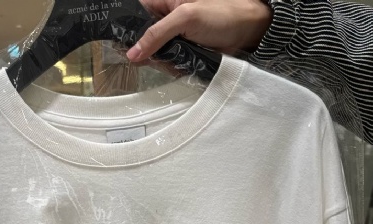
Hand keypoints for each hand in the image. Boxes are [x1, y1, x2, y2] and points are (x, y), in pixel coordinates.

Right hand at [127, 0, 272, 60]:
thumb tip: (133, 53)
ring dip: (162, 61)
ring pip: (155, 54)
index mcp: (164, 2)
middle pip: (142, 38)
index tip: (125, 46)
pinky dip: (173, 67)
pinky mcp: (183, 52)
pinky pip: (169, 63)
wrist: (247, 32)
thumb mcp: (185, 18)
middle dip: (148, 51)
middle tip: (159, 54)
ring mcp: (175, 37)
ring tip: (177, 58)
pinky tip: (182, 65)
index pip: (135, 13)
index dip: (126, 29)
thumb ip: (157, 34)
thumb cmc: (222, 15)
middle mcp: (166, 19)